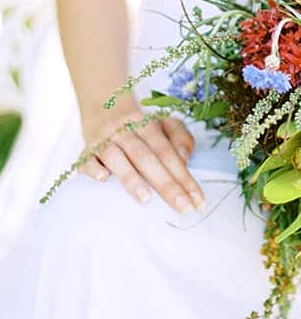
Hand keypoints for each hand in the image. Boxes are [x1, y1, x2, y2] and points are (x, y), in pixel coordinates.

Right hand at [78, 103, 205, 213]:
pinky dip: (93, 169)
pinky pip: (86, 160)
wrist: (104, 112)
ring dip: (131, 177)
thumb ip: (180, 139)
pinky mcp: (85, 153)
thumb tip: (184, 158)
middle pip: (147, 158)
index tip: (197, 201)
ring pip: (117, 158)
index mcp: (148, 124)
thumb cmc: (141, 130)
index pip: (168, 152)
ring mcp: (103, 141)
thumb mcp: (165, 126)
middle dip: (166, 184)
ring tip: (146, 198)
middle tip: (181, 206)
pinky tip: (102, 179)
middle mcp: (125, 131)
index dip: (184, 177)